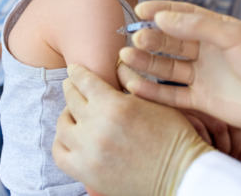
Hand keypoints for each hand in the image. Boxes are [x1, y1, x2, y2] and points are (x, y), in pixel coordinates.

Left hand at [53, 64, 213, 195]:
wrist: (181, 174)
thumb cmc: (174, 135)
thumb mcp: (156, 101)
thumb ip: (132, 82)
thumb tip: (116, 65)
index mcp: (115, 105)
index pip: (84, 81)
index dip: (77, 72)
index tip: (74, 70)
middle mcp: (97, 127)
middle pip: (71, 99)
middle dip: (72, 89)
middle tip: (72, 86)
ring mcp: (88, 151)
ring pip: (63, 125)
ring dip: (68, 115)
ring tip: (74, 112)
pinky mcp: (86, 172)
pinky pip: (59, 153)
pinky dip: (61, 141)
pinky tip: (71, 136)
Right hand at [117, 0, 240, 170]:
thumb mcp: (236, 36)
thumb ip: (198, 26)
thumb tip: (162, 16)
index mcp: (217, 29)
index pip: (183, 14)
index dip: (160, 10)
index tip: (139, 9)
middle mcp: (207, 51)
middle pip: (171, 41)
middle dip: (151, 38)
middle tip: (134, 38)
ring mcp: (203, 76)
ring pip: (167, 67)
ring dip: (146, 62)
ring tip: (126, 58)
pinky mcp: (202, 101)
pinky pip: (172, 95)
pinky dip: (153, 91)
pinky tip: (134, 85)